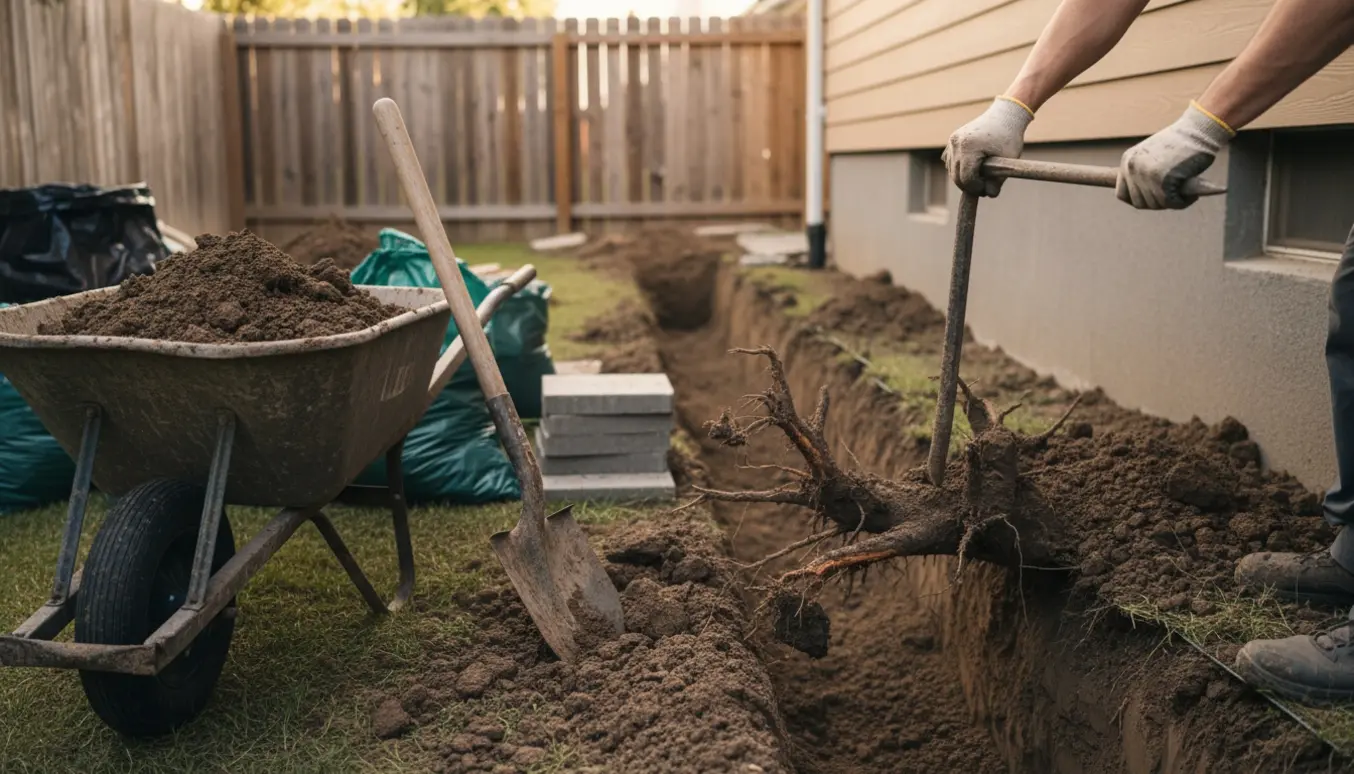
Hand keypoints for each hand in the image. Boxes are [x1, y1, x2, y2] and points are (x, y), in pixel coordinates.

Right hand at [943, 97, 1034, 196]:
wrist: (1005, 114)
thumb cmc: (1009, 137)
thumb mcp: (1008, 161)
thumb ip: (998, 180)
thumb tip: (989, 195)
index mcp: (968, 147)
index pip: (966, 178)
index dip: (976, 188)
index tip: (986, 190)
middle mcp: (956, 143)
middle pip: (956, 176)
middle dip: (969, 186)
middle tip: (983, 188)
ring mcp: (952, 141)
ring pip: (951, 170)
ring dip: (963, 178)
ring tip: (980, 178)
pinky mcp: (952, 140)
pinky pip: (950, 161)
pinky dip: (959, 168)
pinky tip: (973, 168)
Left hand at [1116, 102, 1233, 209]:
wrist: (1197, 129)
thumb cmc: (1181, 141)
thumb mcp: (1152, 154)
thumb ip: (1143, 171)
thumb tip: (1143, 194)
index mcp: (1127, 161)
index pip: (1121, 194)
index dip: (1139, 199)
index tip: (1153, 197)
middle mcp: (1132, 168)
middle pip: (1139, 203)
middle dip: (1157, 202)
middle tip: (1173, 194)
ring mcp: (1147, 175)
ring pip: (1155, 205)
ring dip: (1170, 202)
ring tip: (1182, 192)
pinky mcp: (1164, 181)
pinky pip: (1171, 203)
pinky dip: (1183, 202)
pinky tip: (1192, 196)